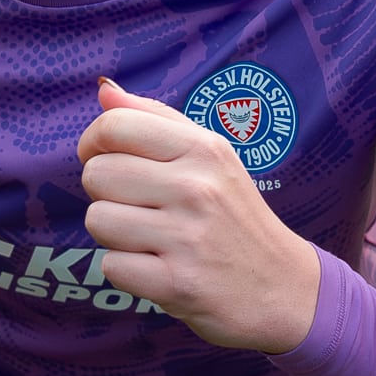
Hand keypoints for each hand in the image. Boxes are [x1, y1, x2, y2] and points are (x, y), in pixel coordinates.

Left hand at [77, 79, 319, 352]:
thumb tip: (104, 89)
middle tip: (139, 207)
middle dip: (105, 192)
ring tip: (150, 238)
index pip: (115, 126)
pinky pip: (111, 266)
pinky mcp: (177, 284)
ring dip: (114, 234)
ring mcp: (187, 238)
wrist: (282, 286)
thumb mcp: (211, 155)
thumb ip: (155, 117)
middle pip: (97, 174)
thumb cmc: (235, 214)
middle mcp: (197, 188)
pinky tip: (157, 267)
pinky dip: (127, 271)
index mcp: (203, 149)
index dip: (93, 142)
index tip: (103, 157)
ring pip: (97, 220)